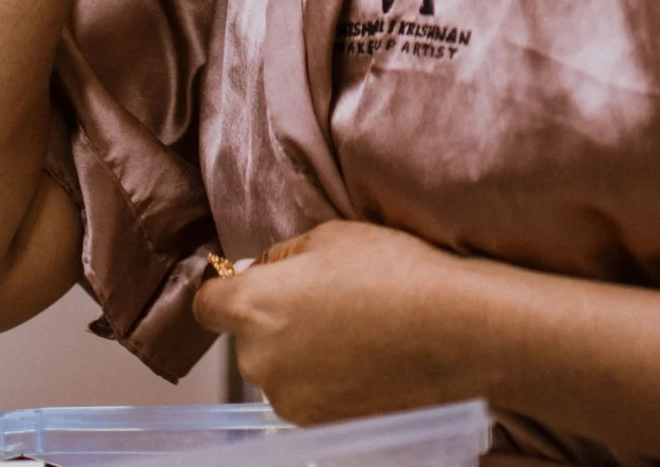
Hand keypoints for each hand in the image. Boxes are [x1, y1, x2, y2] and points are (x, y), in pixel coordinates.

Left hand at [194, 221, 491, 424]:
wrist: (453, 331)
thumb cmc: (395, 274)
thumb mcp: (333, 236)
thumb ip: (282, 256)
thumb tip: (257, 271)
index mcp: (253, 307)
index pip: (206, 303)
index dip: (227, 290)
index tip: (252, 282)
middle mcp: (258, 360)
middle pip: (248, 338)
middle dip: (276, 321)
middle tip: (327, 300)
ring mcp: (289, 398)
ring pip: (281, 369)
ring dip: (302, 353)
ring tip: (356, 332)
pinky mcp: (319, 421)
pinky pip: (310, 394)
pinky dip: (328, 380)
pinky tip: (367, 358)